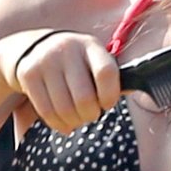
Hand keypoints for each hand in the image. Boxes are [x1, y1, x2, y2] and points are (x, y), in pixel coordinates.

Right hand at [0, 29, 120, 134]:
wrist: (29, 47)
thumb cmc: (72, 61)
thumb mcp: (90, 59)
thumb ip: (108, 76)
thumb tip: (141, 88)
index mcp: (90, 46)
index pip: (106, 73)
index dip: (110, 96)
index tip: (107, 104)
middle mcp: (67, 49)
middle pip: (84, 98)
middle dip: (90, 115)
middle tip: (90, 115)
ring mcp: (46, 61)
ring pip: (65, 109)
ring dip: (74, 122)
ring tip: (76, 119)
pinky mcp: (28, 74)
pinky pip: (46, 111)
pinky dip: (57, 124)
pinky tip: (63, 122)